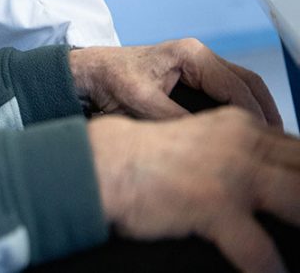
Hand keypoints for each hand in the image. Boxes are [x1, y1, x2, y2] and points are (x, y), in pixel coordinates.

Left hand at [69, 39, 281, 127]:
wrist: (88, 72)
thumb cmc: (109, 78)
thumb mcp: (139, 101)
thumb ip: (172, 119)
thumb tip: (203, 141)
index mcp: (190, 54)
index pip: (236, 87)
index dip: (253, 116)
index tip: (263, 140)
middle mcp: (199, 56)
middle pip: (248, 84)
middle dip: (264, 113)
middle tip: (275, 142)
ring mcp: (197, 66)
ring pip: (240, 89)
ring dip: (254, 113)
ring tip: (264, 142)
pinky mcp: (192, 79)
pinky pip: (225, 94)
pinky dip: (238, 112)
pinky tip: (241, 136)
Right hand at [89, 109, 299, 272]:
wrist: (105, 163)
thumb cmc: (147, 159)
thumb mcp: (203, 139)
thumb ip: (239, 149)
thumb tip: (276, 176)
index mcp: (241, 126)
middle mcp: (242, 144)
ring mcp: (230, 174)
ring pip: (299, 201)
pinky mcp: (213, 204)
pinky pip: (258, 249)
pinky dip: (269, 268)